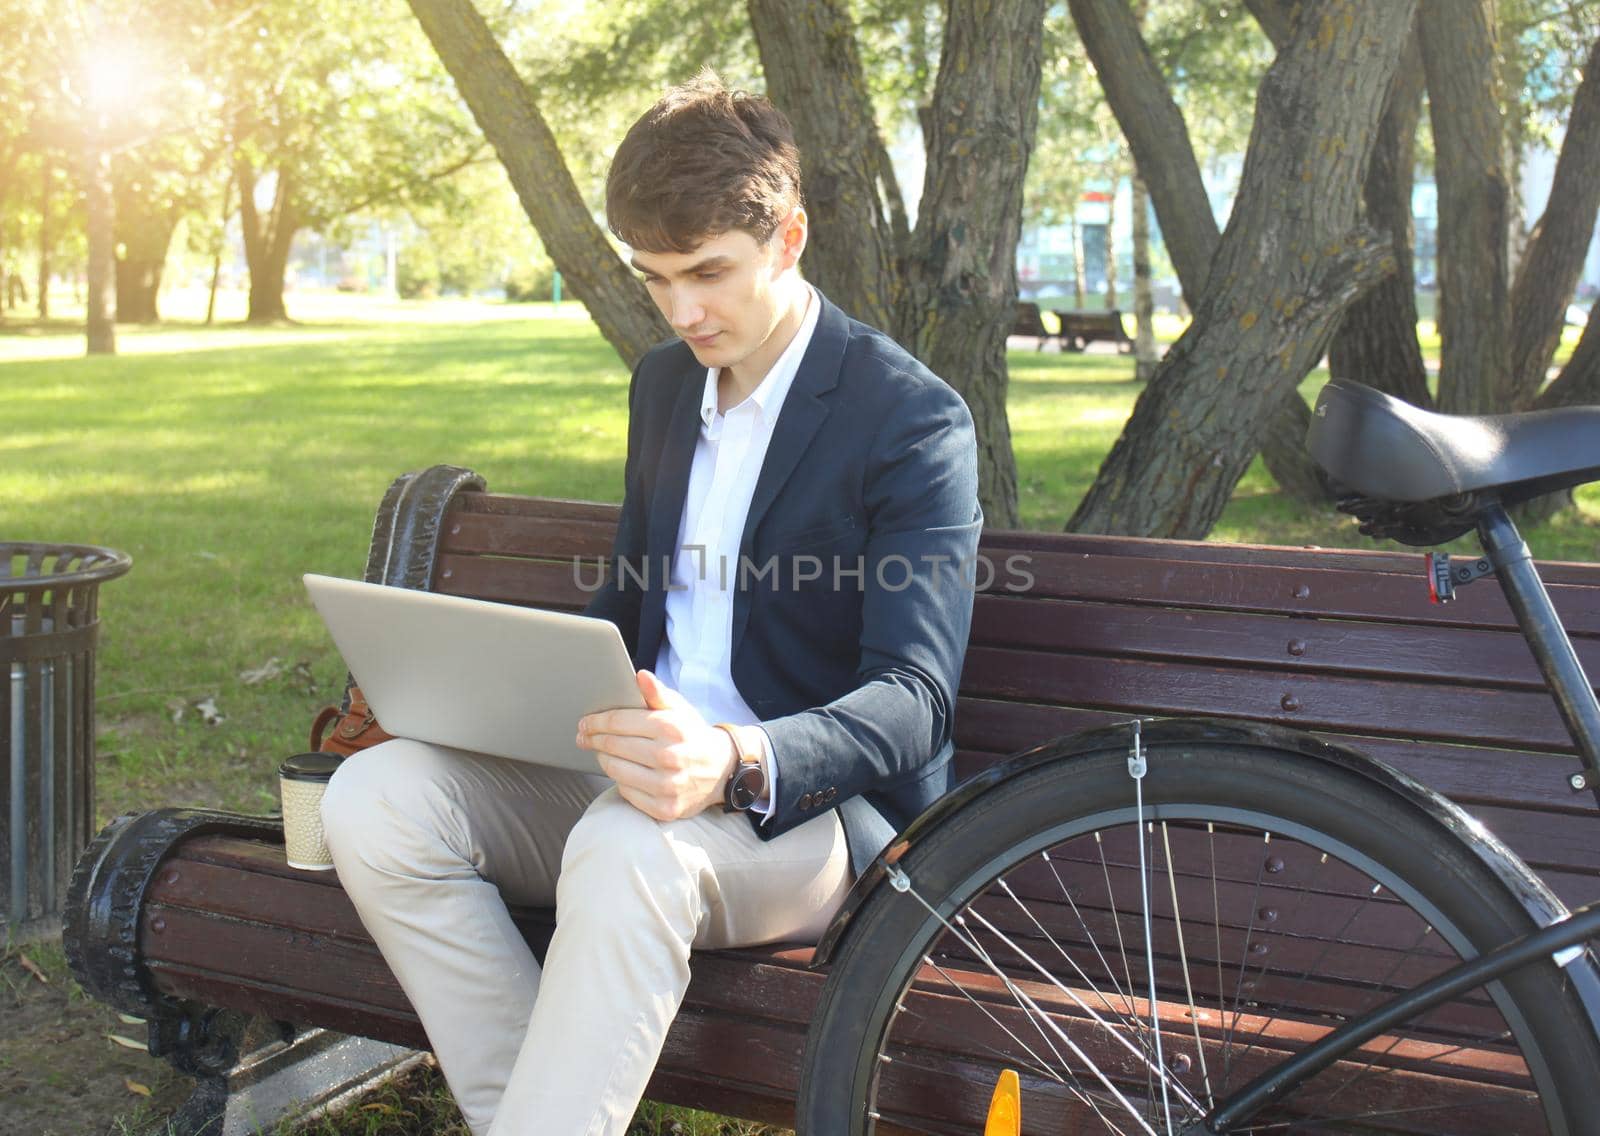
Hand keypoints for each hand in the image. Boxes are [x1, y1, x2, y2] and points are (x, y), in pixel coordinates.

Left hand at [576, 670, 738, 821]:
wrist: (721, 770)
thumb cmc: (692, 735)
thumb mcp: (680, 709)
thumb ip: (657, 693)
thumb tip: (640, 676)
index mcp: (670, 728)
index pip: (618, 722)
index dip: (596, 721)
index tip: (585, 722)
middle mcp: (669, 757)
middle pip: (612, 746)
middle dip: (593, 739)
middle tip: (585, 737)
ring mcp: (667, 785)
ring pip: (615, 770)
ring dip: (603, 759)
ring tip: (603, 752)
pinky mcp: (664, 808)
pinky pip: (626, 792)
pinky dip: (620, 780)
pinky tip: (623, 771)